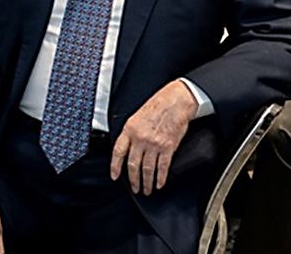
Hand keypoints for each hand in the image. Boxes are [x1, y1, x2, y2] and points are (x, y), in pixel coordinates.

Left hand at [110, 80, 197, 194]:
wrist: (175, 101)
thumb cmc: (158, 105)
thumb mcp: (137, 116)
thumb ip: (131, 132)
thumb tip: (128, 148)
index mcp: (130, 129)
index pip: (118, 152)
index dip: (115, 166)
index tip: (115, 176)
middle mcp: (140, 138)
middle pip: (133, 164)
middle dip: (133, 180)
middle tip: (135, 188)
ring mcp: (154, 144)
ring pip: (147, 169)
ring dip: (146, 182)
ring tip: (147, 190)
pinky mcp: (168, 147)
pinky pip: (162, 167)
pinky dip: (160, 178)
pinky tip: (159, 184)